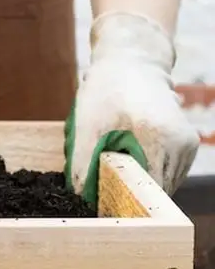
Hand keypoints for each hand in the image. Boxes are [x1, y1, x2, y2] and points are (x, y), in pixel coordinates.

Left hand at [65, 12, 199, 206]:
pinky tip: (129, 160)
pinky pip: (167, 174)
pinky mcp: (187, 145)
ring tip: (116, 166)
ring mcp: (188, 145)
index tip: (101, 204)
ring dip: (138, 184)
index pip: (146, 192)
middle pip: (156, 192)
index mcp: (159, 139)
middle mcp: (181, 144)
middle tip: (103, 187)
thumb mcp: (86, 129)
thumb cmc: (106, 92)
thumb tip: (80, 203)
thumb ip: (82, 168)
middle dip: (129, 194)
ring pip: (163, 185)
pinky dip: (147, 174)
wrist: (130, 63)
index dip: (122, 204)